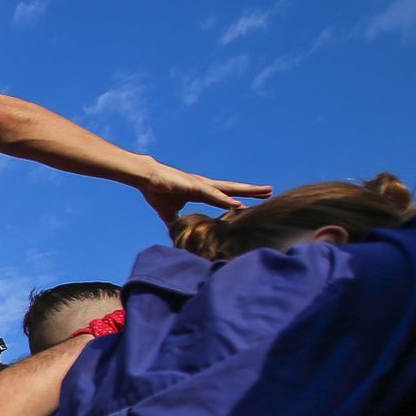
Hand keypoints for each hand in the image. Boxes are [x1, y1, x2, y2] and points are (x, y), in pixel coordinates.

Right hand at [133, 158, 271, 225]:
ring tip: (263, 192)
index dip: (239, 198)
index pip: (225, 196)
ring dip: (246, 191)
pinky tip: (237, 203)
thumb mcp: (169, 213)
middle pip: (233, 189)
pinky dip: (225, 199)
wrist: (146, 178)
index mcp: (201, 192)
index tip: (255, 201)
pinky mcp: (194, 186)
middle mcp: (205, 186)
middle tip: (270, 191)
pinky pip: (213, 194)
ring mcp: (201, 185)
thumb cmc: (158, 191)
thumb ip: (177, 223)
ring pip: (228, 190)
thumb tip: (177, 237)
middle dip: (252, 191)